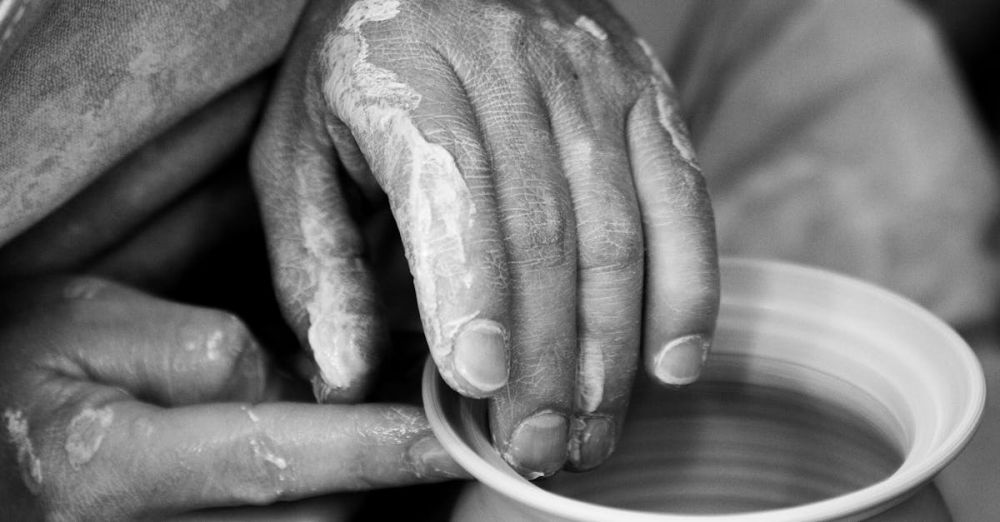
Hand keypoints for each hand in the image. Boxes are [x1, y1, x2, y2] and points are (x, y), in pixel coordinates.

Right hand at [0, 277, 463, 519]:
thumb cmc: (20, 360)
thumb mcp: (91, 319)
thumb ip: (204, 351)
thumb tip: (305, 391)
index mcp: (105, 471)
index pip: (272, 459)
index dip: (371, 448)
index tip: (448, 442)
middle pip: (304, 518)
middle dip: (359, 470)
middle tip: (390, 419)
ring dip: (334, 491)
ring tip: (337, 443)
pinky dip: (306, 507)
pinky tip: (311, 470)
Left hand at [251, 0, 718, 475]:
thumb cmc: (360, 64)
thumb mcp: (297, 145)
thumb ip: (315, 258)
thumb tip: (342, 373)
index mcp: (413, 75)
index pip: (456, 192)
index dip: (471, 293)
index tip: (477, 386)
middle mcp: (516, 71)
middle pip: (547, 234)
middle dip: (544, 359)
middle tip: (535, 448)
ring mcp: (595, 82)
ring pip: (619, 232)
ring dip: (611, 350)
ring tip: (590, 434)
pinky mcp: (649, 94)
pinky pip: (683, 201)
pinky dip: (688, 289)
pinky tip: (674, 365)